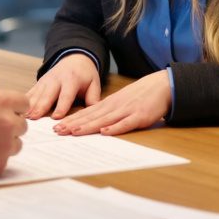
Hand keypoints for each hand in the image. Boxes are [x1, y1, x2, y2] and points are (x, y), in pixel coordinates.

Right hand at [0, 88, 28, 179]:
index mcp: (0, 102)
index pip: (24, 103)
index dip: (15, 106)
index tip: (9, 110)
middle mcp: (7, 124)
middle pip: (21, 124)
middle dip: (10, 125)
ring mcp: (4, 146)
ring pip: (16, 143)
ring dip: (5, 142)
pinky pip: (4, 158)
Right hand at [26, 54, 100, 120]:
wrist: (75, 58)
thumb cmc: (85, 74)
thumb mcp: (94, 83)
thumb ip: (93, 98)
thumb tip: (94, 114)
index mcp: (72, 79)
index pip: (66, 94)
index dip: (61, 106)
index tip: (56, 117)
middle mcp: (57, 79)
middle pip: (48, 94)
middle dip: (40, 106)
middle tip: (34, 117)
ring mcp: (46, 80)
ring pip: (37, 93)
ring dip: (30, 104)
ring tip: (23, 116)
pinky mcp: (39, 82)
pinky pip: (31, 92)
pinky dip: (24, 100)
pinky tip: (18, 109)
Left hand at [52, 70, 170, 135]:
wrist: (160, 86)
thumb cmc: (139, 96)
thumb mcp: (120, 102)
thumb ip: (107, 112)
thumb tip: (91, 123)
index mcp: (108, 103)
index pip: (86, 112)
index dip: (71, 120)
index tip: (57, 127)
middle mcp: (114, 106)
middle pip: (91, 116)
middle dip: (74, 124)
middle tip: (58, 131)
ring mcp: (126, 111)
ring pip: (104, 120)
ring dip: (88, 126)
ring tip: (74, 132)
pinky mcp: (139, 116)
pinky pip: (125, 124)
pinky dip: (115, 128)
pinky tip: (105, 132)